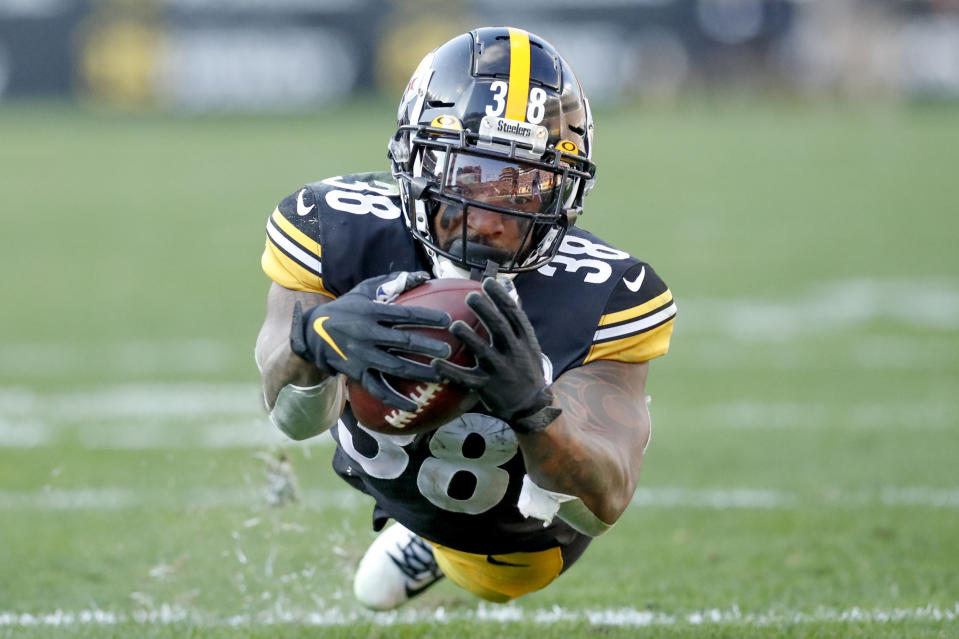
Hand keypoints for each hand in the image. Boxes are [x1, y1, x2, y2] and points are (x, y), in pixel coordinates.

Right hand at [290, 271, 451, 410]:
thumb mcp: (363, 290)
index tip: (447, 320)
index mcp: (370, 312)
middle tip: (448, 351)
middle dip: (427, 347)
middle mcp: (366, 335)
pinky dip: (396, 400)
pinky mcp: (357, 374)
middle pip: (403, 342)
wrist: (312, 334)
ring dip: (419, 373)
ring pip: (395, 367)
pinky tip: (414, 406)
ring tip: (442, 375)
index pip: (404, 314)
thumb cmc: (346, 308)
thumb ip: (392, 281)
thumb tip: (423, 276)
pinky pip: (379, 389)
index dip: (427, 317)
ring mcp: (362, 356)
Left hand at [432, 278, 560, 432]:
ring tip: (455, 325)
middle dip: (486, 311)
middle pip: (500, 328)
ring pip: (484, 352)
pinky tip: (435, 363)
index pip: (514, 314)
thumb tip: (509, 289)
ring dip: (469, 338)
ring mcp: (500, 371)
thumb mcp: (529, 344)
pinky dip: (450, 371)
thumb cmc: (525, 369)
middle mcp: (514, 353)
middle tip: (471, 296)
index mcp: (524, 340)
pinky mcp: (487, 387)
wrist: (531, 406)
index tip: (488, 281)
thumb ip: (516, 319)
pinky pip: (466, 378)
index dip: (501, 297)